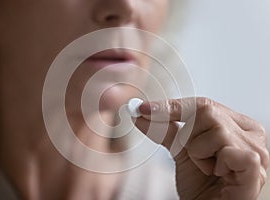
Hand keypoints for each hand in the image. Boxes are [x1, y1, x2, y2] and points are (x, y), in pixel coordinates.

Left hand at [135, 97, 268, 199]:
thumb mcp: (180, 150)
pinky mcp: (255, 167)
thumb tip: (141, 112)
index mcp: (236, 124)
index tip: (143, 109)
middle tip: (196, 157)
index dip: (172, 107)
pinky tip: (220, 175)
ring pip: (216, 131)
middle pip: (207, 112)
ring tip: (209, 169)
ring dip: (200, 154)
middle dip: (189, 137)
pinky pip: (229, 151)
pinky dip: (215, 164)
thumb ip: (165, 129)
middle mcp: (250, 133)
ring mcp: (256, 149)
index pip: (202, 104)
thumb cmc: (200, 184)